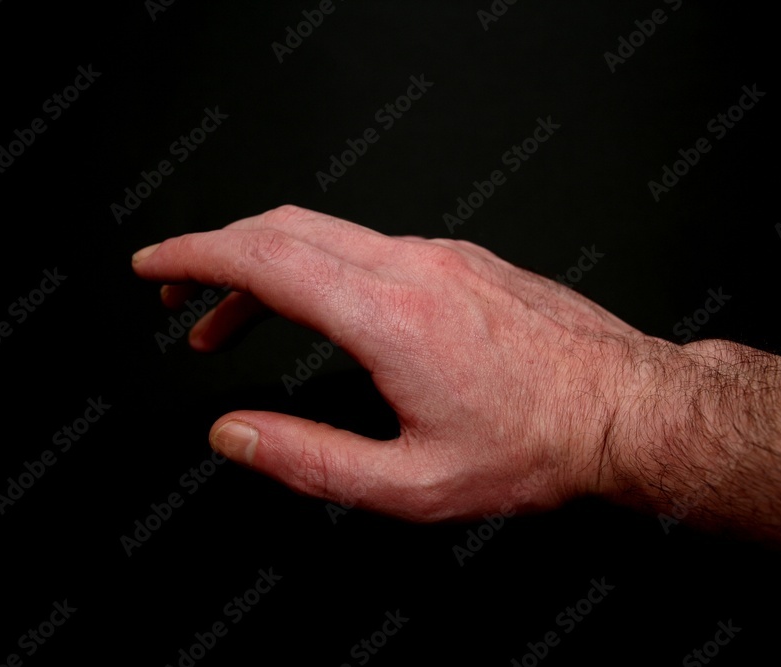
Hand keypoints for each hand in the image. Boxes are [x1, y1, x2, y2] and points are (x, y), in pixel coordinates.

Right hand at [131, 205, 677, 520]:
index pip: (263, 259)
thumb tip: (235, 435)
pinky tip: (319, 310)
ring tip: (231, 319)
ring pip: (327, 234)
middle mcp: (413, 268)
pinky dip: (319, 266)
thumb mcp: (411, 484)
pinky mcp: (463, 260)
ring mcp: (442, 256)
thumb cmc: (537, 447)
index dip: (193, 256)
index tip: (153, 265)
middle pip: (284, 229)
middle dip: (216, 253)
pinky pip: (370, 245)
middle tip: (178, 292)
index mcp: (390, 317)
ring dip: (267, 266)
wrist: (627, 409)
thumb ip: (308, 460)